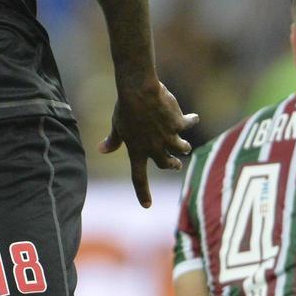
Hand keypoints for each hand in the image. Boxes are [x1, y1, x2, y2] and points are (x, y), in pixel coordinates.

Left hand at [98, 81, 197, 208]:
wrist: (138, 90)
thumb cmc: (125, 107)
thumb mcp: (118, 125)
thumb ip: (113, 140)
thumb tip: (101, 150)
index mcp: (137, 151)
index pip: (138, 178)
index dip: (142, 193)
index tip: (146, 205)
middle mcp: (154, 148)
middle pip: (166, 163)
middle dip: (173, 165)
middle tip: (176, 164)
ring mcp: (168, 136)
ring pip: (181, 148)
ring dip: (183, 148)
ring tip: (185, 147)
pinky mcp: (178, 123)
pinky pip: (189, 123)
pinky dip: (192, 120)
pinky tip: (194, 117)